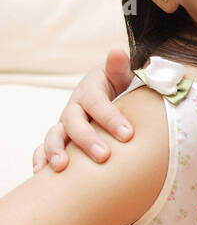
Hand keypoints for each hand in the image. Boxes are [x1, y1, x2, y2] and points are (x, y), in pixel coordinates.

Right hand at [32, 48, 133, 172]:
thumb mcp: (121, 76)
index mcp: (90, 91)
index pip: (97, 103)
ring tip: (61, 167)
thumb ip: (119, 67)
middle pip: (74, 121)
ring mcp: (64, 124)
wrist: (109, 94)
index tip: (128, 135)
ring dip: (55, 150)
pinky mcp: (60, 137)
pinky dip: (39, 158)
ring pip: (55, 135)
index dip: (111, 118)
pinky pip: (43, 147)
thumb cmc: (120, 87)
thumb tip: (117, 51)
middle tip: (104, 156)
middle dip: (87, 139)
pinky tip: (40, 173)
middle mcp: (74, 107)